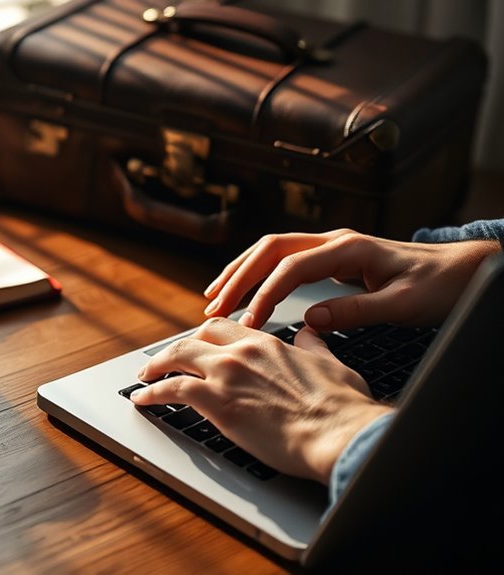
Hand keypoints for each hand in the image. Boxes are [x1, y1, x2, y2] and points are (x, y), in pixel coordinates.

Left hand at [131, 317, 391, 484]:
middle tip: (163, 360)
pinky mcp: (215, 401)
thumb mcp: (331, 364)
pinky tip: (142, 399)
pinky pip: (171, 389)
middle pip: (195, 337)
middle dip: (175, 349)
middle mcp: (242, 352)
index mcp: (268, 343)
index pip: (225, 328)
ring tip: (144, 377)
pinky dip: (152, 392)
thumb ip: (313, 346)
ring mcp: (226, 374)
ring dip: (155, 367)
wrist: (338, 433)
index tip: (197, 345)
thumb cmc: (341, 408)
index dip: (205, 336)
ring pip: (176, 357)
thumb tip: (310, 332)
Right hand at [201, 229, 499, 330]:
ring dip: (240, 272)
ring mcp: (331, 246)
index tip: (247, 325)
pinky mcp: (332, 257)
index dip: (264, 295)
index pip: (290, 268)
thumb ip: (356, 311)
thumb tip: (310, 320)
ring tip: (213, 298)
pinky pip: (284, 260)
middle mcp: (334, 241)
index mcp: (348, 249)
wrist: (463, 269)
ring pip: (272, 251)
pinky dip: (258, 274)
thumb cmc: (439, 286)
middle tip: (212, 309)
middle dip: (237, 278)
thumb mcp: (403, 305)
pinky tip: (244, 291)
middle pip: (269, 250)